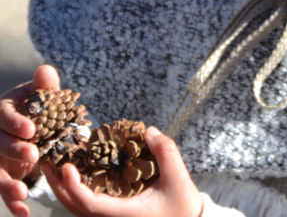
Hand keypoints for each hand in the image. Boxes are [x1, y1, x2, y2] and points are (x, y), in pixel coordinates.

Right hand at [0, 65, 60, 216]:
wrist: (34, 127)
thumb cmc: (39, 106)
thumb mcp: (43, 96)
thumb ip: (45, 86)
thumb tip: (45, 70)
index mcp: (3, 111)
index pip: (2, 115)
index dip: (14, 123)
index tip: (32, 130)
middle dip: (12, 150)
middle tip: (33, 154)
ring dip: (5, 184)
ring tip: (22, 192)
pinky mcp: (2, 175)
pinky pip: (3, 189)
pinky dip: (12, 203)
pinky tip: (23, 213)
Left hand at [44, 127, 203, 216]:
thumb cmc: (182, 207)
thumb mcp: (177, 178)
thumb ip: (165, 152)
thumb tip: (149, 131)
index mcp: (122, 215)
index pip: (89, 204)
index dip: (74, 186)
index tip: (67, 167)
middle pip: (73, 207)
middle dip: (58, 185)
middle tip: (50, 158)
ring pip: (77, 208)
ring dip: (64, 187)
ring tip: (57, 162)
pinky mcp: (113, 216)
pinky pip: (87, 205)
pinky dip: (76, 190)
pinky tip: (77, 172)